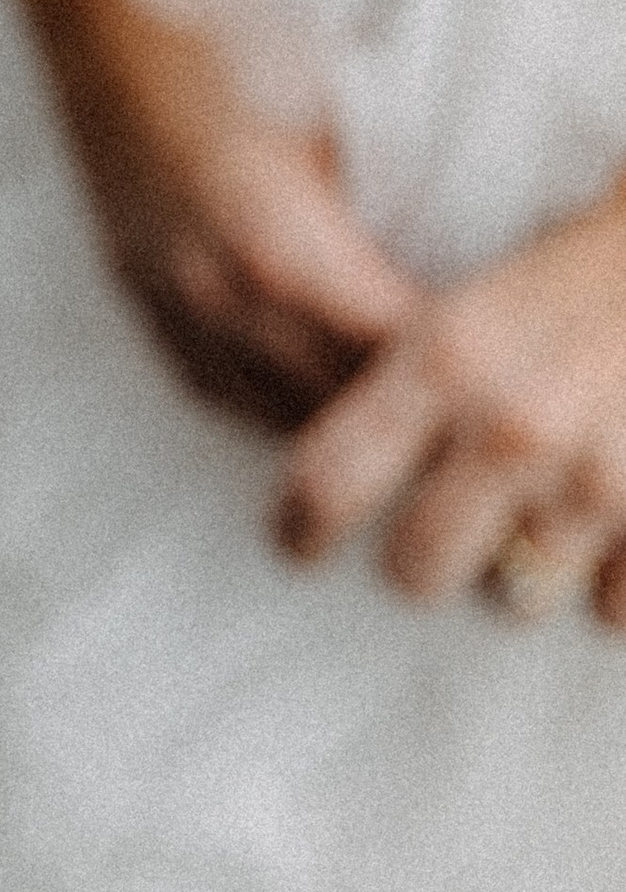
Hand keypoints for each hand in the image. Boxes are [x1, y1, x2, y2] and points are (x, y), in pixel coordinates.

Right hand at [34, 0, 416, 428]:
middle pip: (332, 398)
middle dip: (394, 402)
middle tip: (447, 391)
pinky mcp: (137, 293)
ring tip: (387, 404)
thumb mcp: (327, 107)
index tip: (478, 354)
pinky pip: (213, 388)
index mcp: (277, 242)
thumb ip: (380, 200)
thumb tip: (446, 254)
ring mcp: (170, 299)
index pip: (384, 348)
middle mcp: (219, 291)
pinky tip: (306, 388)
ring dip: (332, 412)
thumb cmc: (224, 32)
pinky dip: (268, 401)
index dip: (438, 360)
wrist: (100, 4)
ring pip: (269, 411)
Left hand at [277, 189, 625, 624]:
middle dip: (421, 562)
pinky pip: (610, 611)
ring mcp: (597, 480)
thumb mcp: (473, 310)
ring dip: (524, 573)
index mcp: (446, 359)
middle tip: (435, 543)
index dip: (300, 526)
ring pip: (517, 599)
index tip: (296, 542)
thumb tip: (331, 476)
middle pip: (417, 569)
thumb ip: (409, 388)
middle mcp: (513, 426)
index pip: (328, 480)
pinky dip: (609, 586)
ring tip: (543, 517)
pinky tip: (612, 528)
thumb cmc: (580, 280)